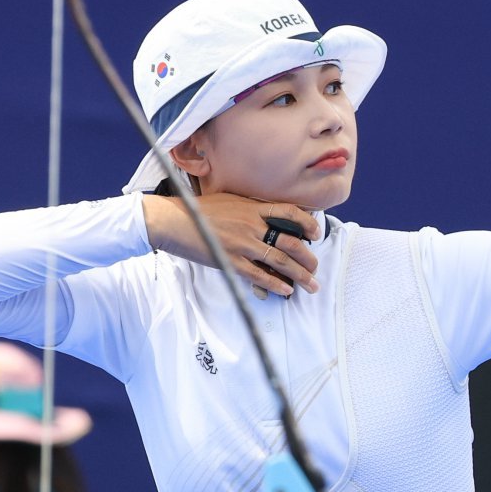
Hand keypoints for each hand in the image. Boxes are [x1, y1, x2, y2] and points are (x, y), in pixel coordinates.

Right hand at [142, 194, 321, 296]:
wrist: (174, 219)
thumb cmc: (200, 210)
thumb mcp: (230, 201)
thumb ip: (250, 209)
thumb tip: (267, 218)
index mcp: (253, 208)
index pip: (290, 212)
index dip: (308, 223)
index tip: (316, 234)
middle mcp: (252, 225)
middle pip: (291, 242)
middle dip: (308, 258)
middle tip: (315, 268)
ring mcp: (243, 244)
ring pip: (280, 261)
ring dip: (300, 275)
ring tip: (311, 285)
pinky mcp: (231, 260)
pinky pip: (259, 275)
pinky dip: (275, 284)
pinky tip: (286, 290)